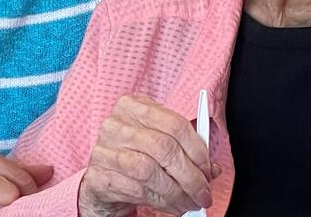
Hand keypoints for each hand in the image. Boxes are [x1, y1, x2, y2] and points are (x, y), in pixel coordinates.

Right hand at [78, 95, 218, 216]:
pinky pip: (138, 190)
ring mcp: (104, 150)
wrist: (103, 176)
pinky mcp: (98, 176)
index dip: (197, 149)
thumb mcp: (159, 140)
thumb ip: (185, 148)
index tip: (208, 168)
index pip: (174, 123)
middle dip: (190, 175)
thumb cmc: (136, 153)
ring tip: (189, 202)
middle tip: (203, 192)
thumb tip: (212, 168)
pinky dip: (162, 202)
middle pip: (164, 148)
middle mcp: (116, 124)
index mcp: (134, 106)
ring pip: (150, 171)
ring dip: (177, 192)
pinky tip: (172, 205)